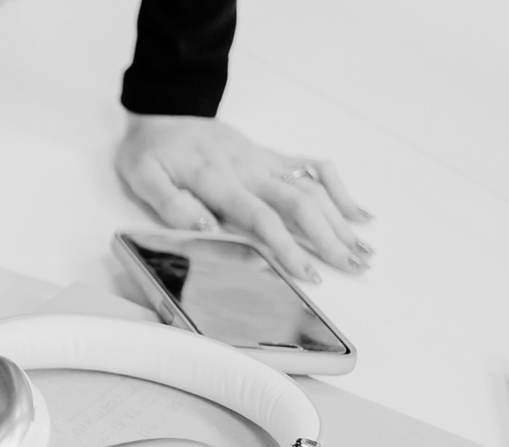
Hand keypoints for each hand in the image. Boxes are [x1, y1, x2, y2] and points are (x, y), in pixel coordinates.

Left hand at [115, 114, 373, 280]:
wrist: (164, 111)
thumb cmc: (151, 151)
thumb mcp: (144, 178)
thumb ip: (173, 204)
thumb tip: (209, 228)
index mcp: (218, 180)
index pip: (261, 218)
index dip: (287, 247)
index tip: (307, 274)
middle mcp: (249, 169)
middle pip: (299, 205)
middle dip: (329, 238)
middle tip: (353, 268)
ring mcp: (264, 161)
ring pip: (313, 188)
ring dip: (341, 220)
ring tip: (364, 250)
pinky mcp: (271, 156)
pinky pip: (313, 168)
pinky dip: (340, 189)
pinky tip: (359, 213)